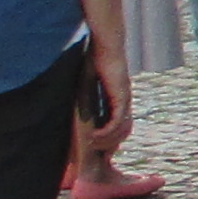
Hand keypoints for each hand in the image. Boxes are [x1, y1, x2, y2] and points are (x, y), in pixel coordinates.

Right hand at [77, 41, 134, 165]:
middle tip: (96, 154)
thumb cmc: (96, 58)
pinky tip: (95, 136)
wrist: (106, 44)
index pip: (119, 125)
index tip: (97, 147)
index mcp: (118, 99)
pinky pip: (117, 121)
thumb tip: (72, 101)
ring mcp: (125, 100)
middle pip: (123, 131)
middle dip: (110, 145)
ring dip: (106, 141)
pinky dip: (106, 132)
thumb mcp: (88, 81)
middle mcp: (124, 101)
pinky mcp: (121, 97)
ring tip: (91, 145)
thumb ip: (84, 93)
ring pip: (121, 130)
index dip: (110, 138)